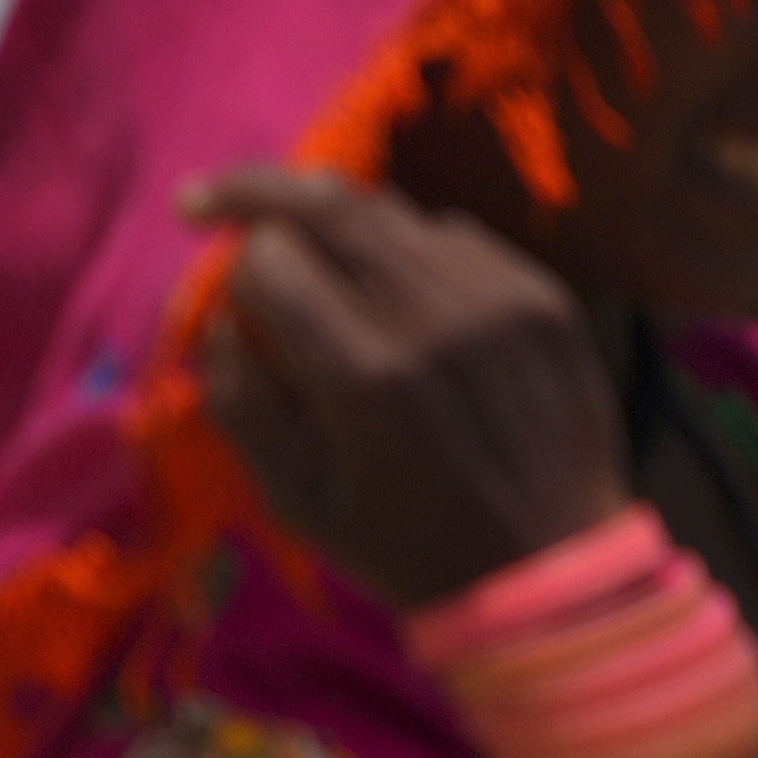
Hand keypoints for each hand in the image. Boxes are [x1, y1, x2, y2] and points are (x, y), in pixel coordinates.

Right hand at [188, 164, 630, 610]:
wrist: (547, 564)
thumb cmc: (400, 541)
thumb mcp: (292, 495)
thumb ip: (242, 398)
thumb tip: (224, 313)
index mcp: (364, 377)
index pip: (275, 258)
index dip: (234, 263)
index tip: (220, 275)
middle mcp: (434, 318)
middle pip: (333, 206)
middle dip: (260, 192)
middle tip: (210, 195)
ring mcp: (500, 299)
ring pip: (395, 216)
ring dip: (337, 226)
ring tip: (311, 253)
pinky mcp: (543, 296)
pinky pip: (456, 239)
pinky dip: (407, 252)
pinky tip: (397, 293)